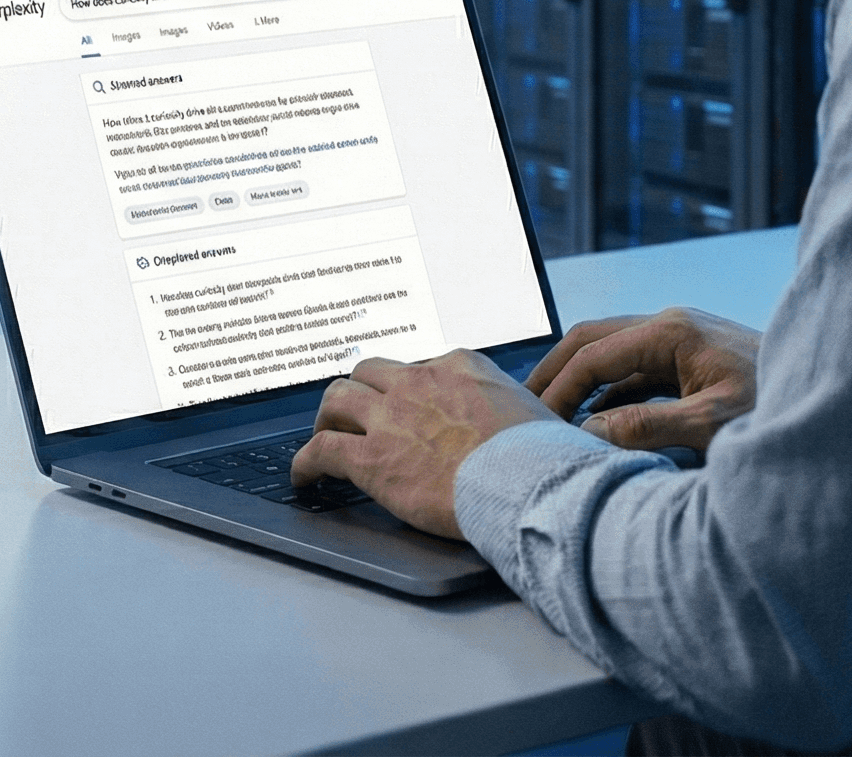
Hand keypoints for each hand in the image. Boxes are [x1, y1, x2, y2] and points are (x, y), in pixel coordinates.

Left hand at [290, 348, 560, 538]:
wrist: (533, 486)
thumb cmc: (547, 459)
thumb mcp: (536, 412)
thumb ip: (513, 411)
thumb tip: (526, 428)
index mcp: (461, 366)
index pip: (419, 368)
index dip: (406, 390)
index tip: (404, 406)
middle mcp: (420, 382)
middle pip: (369, 373)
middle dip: (360, 393)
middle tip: (355, 415)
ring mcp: (391, 418)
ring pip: (337, 399)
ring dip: (327, 418)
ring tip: (324, 436)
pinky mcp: (371, 458)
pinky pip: (321, 451)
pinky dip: (306, 463)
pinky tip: (304, 477)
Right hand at [525, 307, 762, 452]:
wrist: (839, 402)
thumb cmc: (781, 409)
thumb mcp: (713, 424)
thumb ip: (647, 426)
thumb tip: (589, 431)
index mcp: (672, 332)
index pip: (592, 353)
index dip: (559, 387)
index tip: (535, 420)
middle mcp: (672, 327)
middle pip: (592, 339)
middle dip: (557, 371)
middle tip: (525, 406)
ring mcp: (683, 341)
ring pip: (613, 354)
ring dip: (583, 383)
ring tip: (554, 418)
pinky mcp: (694, 361)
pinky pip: (637, 372)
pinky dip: (611, 393)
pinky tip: (600, 422)